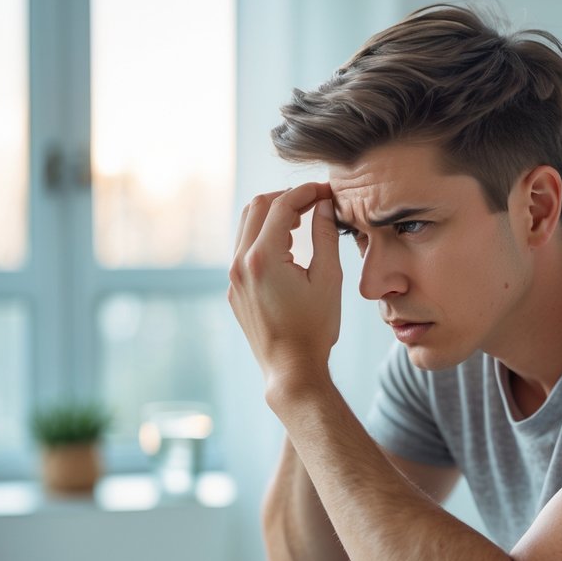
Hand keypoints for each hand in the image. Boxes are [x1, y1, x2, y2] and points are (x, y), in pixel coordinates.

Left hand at [228, 182, 342, 399]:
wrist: (291, 369)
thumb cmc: (314, 328)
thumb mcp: (328, 279)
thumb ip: (325, 236)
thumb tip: (324, 205)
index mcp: (264, 257)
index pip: (283, 204)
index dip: (307, 191)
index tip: (327, 192)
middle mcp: (241, 263)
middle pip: (258, 206)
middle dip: (287, 197)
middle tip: (315, 201)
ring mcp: (233, 276)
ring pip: (247, 225)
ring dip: (273, 214)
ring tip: (302, 221)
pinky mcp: (234, 289)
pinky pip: (244, 248)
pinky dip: (264, 236)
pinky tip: (288, 246)